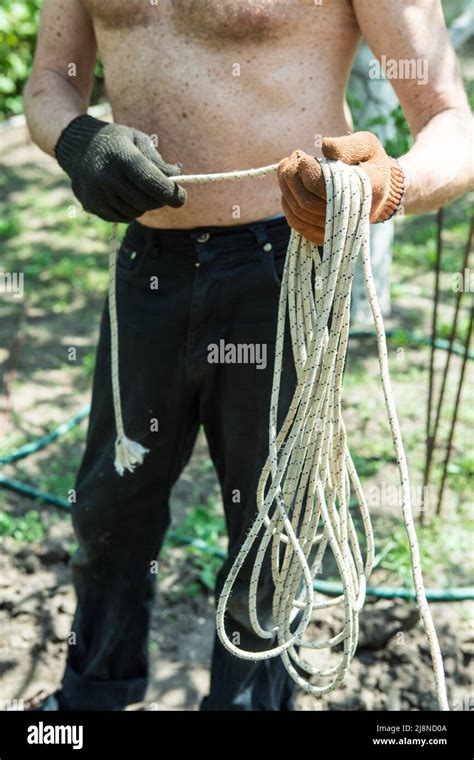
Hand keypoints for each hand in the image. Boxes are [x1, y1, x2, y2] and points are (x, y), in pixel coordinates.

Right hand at [55, 114, 186, 221]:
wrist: (76, 146)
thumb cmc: (115, 141)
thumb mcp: (137, 139)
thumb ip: (157, 159)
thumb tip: (177, 175)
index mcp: (121, 157)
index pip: (151, 182)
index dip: (171, 193)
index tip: (182, 199)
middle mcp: (107, 177)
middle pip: (146, 202)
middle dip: (160, 199)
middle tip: (162, 192)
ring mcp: (98, 194)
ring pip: (136, 213)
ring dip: (144, 205)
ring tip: (137, 188)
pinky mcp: (92, 206)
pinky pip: (122, 218)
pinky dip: (130, 210)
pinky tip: (123, 194)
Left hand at [277, 132, 404, 243]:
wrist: (378, 191)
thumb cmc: (369, 163)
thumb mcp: (367, 146)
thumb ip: (348, 145)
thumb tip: (325, 147)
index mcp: (366, 192)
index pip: (326, 187)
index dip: (307, 171)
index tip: (302, 156)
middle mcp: (351, 217)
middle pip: (307, 203)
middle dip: (291, 178)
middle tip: (289, 159)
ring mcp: (337, 230)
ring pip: (299, 214)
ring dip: (286, 189)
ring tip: (285, 169)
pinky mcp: (325, 237)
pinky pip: (298, 225)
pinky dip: (288, 206)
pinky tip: (289, 189)